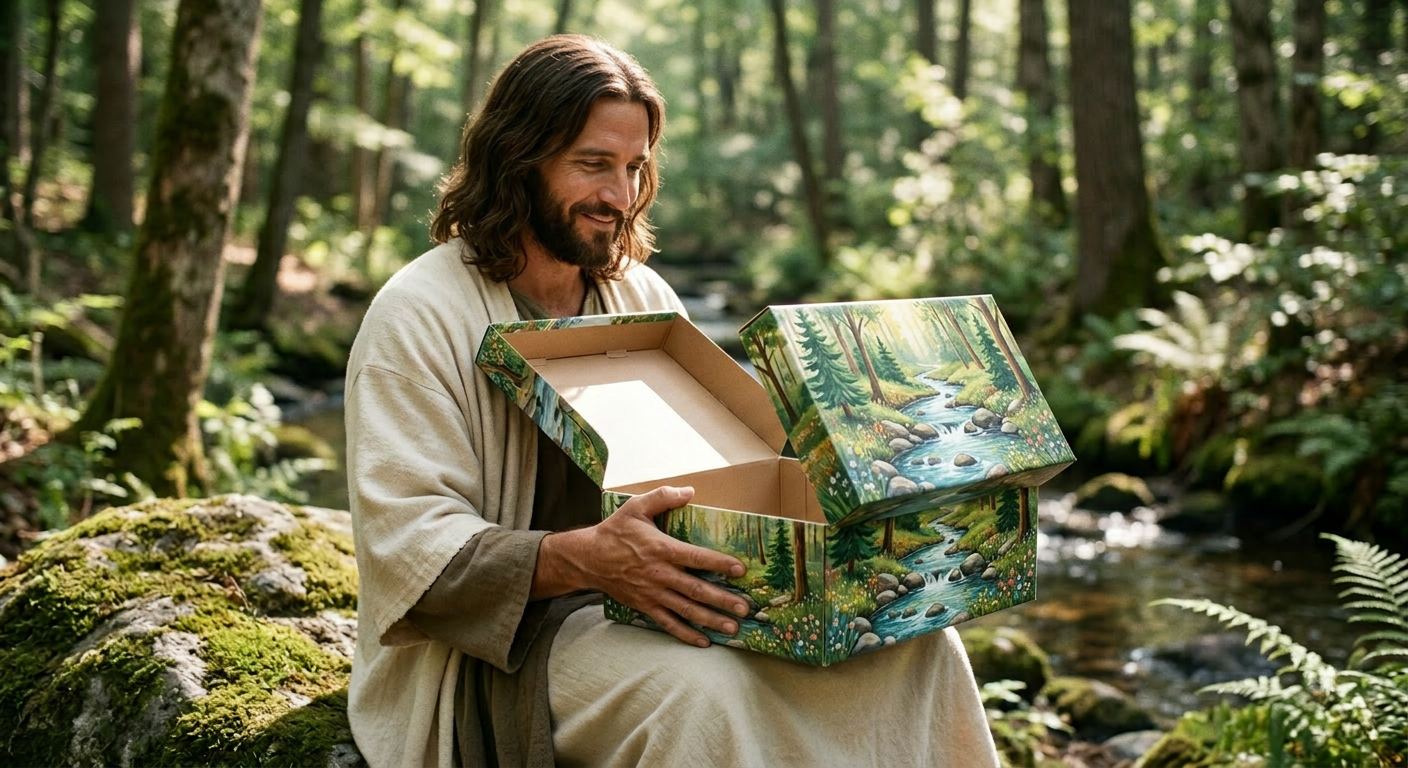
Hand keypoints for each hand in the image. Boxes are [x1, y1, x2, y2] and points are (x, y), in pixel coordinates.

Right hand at [533, 486, 750, 647]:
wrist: (587, 559)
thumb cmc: (614, 531)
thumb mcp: (636, 507)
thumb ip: (663, 497)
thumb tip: (689, 490)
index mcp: (661, 549)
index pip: (696, 557)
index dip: (719, 563)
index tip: (740, 569)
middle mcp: (659, 574)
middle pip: (695, 589)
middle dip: (722, 600)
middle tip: (744, 608)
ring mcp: (652, 593)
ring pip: (686, 610)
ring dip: (710, 620)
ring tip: (732, 628)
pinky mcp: (644, 606)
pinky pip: (668, 623)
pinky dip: (686, 634)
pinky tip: (704, 642)